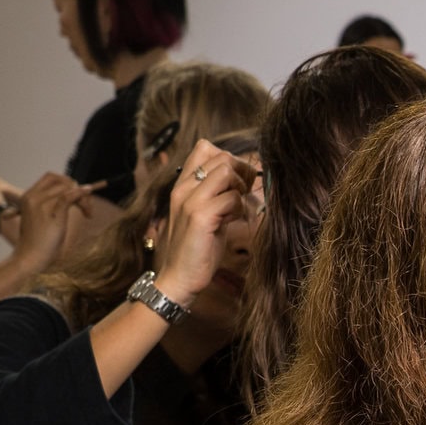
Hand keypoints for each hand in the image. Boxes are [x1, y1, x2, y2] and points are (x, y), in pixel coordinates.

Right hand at [9, 171, 94, 269]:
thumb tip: (73, 197)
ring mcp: (41, 204)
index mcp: (29, 197)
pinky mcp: (53, 214)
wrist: (30, 257)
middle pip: (60, 180)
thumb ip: (53, 205)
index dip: (68, 183)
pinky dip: (81, 196)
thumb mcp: (45, 219)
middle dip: (77, 188)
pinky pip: (69, 197)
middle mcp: (33, 197)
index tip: (78, 198)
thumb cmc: (38, 242)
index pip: (51, 178)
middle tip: (86, 206)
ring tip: (88, 213)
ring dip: (83, 198)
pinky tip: (87, 203)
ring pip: (67, 188)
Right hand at [151, 138, 256, 305]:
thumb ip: (217, 193)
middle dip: (242, 173)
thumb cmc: (198, 247)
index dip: (230, 159)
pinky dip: (241, 209)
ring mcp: (190, 201)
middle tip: (245, 194)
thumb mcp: (205, 213)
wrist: (180, 277)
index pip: (205, 147)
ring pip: (227, 172)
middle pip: (222, 157)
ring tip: (239, 210)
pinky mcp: (200, 217)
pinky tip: (235, 222)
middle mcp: (184, 187)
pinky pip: (231, 198)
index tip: (238, 181)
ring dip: (242, 190)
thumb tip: (245, 177)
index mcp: (183, 184)